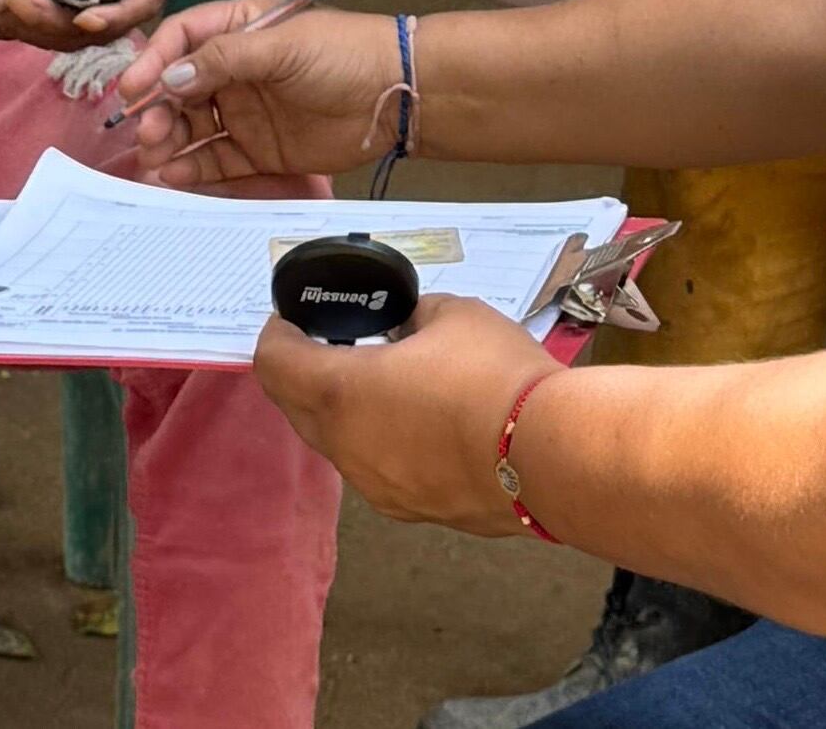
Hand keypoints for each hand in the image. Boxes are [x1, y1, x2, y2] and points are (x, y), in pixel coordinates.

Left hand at [0, 0, 187, 50]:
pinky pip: (52, 19)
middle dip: (50, 21)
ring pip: (68, 33)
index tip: (81, 18)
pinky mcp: (77, 0)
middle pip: (96, 30)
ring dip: (28, 22)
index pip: (141, 4)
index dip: (114, 17)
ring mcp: (104, 1)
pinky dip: (21, 13)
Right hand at [112, 0, 404, 183]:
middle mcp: (236, 70)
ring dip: (169, 139)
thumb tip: (170, 79)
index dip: (154, 61)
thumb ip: (225, 60)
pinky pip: (217, 159)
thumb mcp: (283, 46)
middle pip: (180, 88)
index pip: (183, 38)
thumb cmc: (344, 54)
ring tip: (155, 155)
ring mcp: (246, 112)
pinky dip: (192, 167)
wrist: (396, 96)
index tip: (133, 88)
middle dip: (157, 108)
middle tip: (147, 130)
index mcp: (241, 29)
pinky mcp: (259, 151)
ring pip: (192, 126)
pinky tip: (173, 174)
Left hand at [254, 295, 555, 535]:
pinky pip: (376, 469)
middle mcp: (345, 447)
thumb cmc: (494, 375)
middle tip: (335, 342)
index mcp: (341, 392)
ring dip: (345, 412)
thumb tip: (407, 327)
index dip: (276, 335)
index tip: (293, 319)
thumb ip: (415, 317)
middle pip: (296, 408)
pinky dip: (381, 442)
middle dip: (306, 373)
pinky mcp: (410, 510)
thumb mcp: (454, 315)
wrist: (551, 458)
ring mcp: (376, 487)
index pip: (273, 364)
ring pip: (337, 444)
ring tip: (385, 380)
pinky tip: (422, 423)